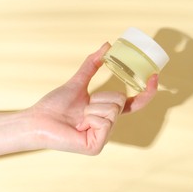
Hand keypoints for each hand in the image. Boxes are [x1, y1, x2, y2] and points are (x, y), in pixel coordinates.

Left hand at [26, 42, 157, 154]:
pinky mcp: (96, 146)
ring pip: (112, 109)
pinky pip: (104, 121)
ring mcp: (103, 137)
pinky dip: (89, 118)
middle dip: (98, 97)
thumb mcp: (78, 81)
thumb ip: (92, 64)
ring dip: (91, 108)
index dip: (146, 92)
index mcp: (106, 113)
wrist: (37, 120)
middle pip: (119, 100)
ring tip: (78, 117)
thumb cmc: (55, 104)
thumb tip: (107, 45)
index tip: (155, 76)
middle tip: (82, 106)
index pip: (133, 103)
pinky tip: (79, 125)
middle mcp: (108, 126)